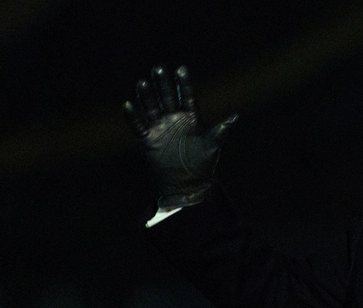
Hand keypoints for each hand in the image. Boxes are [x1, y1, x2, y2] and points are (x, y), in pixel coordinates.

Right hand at [123, 65, 237, 208]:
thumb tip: (234, 117)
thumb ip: (220, 131)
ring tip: (143, 83)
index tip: (181, 68)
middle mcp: (173, 120)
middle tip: (159, 68)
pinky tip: (128, 104)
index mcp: (190, 119)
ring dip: (147, 96)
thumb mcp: (212, 147)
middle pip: (166, 97)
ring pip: (151, 107)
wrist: (187, 185)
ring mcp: (160, 129)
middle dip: (162, 84)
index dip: (183, 83)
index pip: (186, 96)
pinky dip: (133, 116)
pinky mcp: (148, 140)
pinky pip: (138, 125)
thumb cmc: (202, 166)